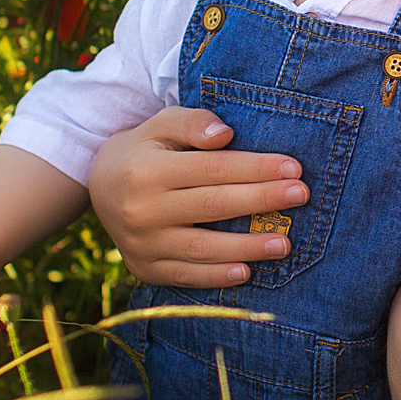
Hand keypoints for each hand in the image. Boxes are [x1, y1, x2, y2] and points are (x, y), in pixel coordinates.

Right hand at [89, 106, 305, 288]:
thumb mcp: (160, 125)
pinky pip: (186, 276)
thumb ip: (192, 122)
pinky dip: (217, 277)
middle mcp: (141, 210)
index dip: (255, 168)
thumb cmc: (144, 150)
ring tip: (284, 243)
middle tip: (302, 195)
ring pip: (202, 248)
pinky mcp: (145, 268)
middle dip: (262, 200)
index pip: (212, 169)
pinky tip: (246, 271)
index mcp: (147, 170)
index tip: (293, 167)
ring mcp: (142, 244)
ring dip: (247, 247)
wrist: (98, 187)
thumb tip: (225, 134)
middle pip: (213, 206)